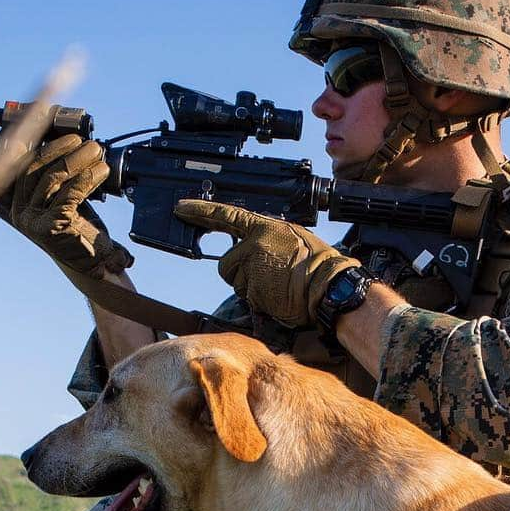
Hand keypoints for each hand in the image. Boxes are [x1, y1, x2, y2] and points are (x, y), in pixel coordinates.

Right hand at [0, 135, 132, 291]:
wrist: (96, 271)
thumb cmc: (82, 235)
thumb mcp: (66, 204)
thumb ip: (58, 182)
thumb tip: (60, 145)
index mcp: (20, 206)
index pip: (23, 168)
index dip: (37, 147)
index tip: (50, 128)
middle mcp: (22, 214)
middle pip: (35, 169)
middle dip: (60, 150)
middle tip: (83, 141)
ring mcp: (35, 222)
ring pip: (53, 178)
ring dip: (77, 160)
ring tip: (96, 150)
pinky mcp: (52, 228)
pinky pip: (69, 194)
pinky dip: (87, 178)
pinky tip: (101, 170)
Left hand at [173, 200, 358, 328]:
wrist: (328, 286)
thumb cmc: (317, 264)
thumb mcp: (292, 237)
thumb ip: (268, 238)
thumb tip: (255, 245)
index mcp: (263, 227)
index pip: (225, 217)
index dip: (200, 212)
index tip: (181, 209)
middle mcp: (253, 245)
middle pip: (226, 263)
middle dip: (240, 273)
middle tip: (267, 276)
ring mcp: (251, 268)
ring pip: (235, 282)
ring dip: (250, 287)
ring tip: (277, 285)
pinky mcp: (252, 290)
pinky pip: (246, 298)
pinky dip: (259, 301)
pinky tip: (278, 295)